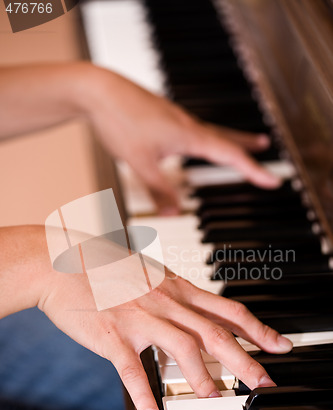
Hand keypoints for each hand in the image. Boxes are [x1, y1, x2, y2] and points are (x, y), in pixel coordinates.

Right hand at [39, 261, 291, 409]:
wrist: (61, 262)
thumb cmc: (105, 268)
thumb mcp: (149, 275)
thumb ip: (174, 297)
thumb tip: (194, 318)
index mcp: (175, 287)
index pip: (226, 309)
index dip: (256, 329)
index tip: (278, 345)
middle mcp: (163, 301)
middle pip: (213, 332)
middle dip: (244, 359)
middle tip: (264, 381)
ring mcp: (138, 317)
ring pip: (182, 347)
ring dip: (202, 376)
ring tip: (213, 397)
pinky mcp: (112, 335)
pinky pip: (131, 368)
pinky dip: (144, 393)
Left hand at [82, 65, 280, 213]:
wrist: (97, 90)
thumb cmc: (119, 120)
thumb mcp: (140, 162)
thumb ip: (158, 190)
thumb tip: (173, 214)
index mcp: (189, 135)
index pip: (230, 156)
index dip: (253, 170)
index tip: (273, 181)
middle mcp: (188, 124)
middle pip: (226, 137)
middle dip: (247, 146)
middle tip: (265, 147)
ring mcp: (176, 118)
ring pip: (211, 130)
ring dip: (228, 138)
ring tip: (240, 141)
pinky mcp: (164, 115)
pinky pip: (194, 128)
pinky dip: (207, 135)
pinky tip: (195, 139)